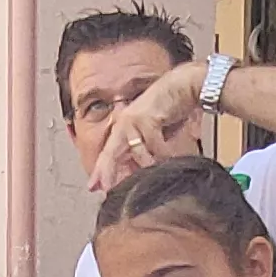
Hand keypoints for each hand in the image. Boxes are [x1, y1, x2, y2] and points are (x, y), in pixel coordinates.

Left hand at [91, 62, 212, 190]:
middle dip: (107, 173)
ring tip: (159, 170)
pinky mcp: (146, 119)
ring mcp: (133, 121)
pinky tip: (170, 156)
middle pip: (111, 154)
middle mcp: (123, 124)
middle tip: (105, 189)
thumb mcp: (152, 134)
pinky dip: (164, 154)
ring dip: (150, 164)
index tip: (93, 187)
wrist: (182, 87)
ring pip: (138, 154)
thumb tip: (137, 173)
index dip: (100, 171)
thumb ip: (143, 151)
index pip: (108, 153)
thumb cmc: (169, 110)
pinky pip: (155, 147)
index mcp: (122, 128)